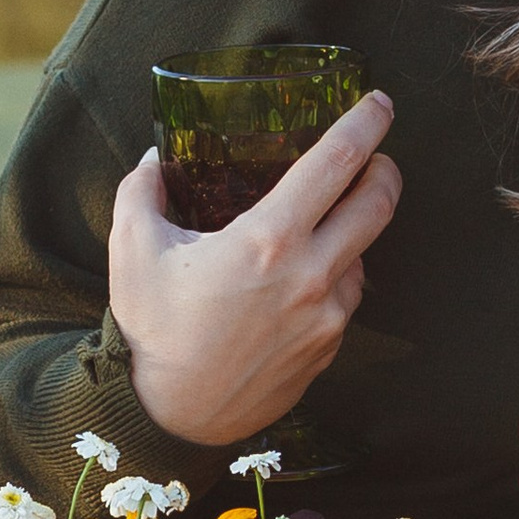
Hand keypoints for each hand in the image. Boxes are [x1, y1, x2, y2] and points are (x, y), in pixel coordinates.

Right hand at [110, 91, 402, 448]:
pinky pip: (347, 296)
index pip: (337, 163)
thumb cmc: (153, 331)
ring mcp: (328, 315)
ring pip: (364, 252)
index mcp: (268, 240)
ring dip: (355, 228)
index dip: (365, 124)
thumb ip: (142, 192)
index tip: (380, 103)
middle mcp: (311, 274)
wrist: (171, 416)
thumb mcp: (133, 252)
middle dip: (385, 168)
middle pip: (378, 203)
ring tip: (324, 221)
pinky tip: (305, 275)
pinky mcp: (331, 346)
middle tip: (376, 155)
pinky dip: (336, 275)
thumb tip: (157, 157)